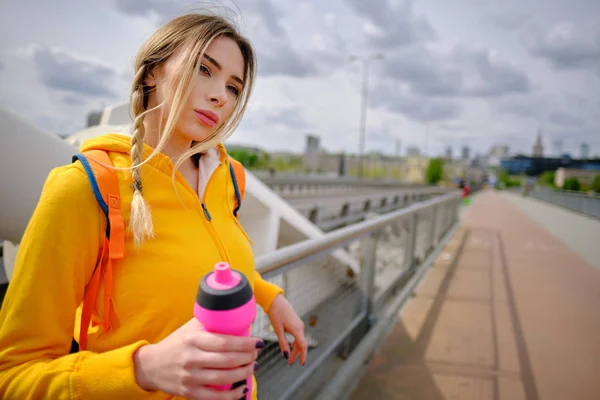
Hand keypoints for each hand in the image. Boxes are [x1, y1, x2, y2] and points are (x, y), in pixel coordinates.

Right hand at [133, 318, 262, 399]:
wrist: (151, 365)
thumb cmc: (175, 344)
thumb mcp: (189, 329)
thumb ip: (208, 322)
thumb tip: (233, 312)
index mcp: (193, 340)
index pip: (224, 342)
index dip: (244, 344)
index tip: (257, 342)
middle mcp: (191, 358)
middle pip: (227, 360)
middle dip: (247, 357)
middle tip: (256, 354)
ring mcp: (189, 377)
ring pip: (223, 378)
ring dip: (243, 373)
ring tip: (253, 367)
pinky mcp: (188, 392)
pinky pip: (214, 397)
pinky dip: (231, 395)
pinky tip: (241, 388)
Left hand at [267, 294, 307, 365]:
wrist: (275, 300)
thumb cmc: (276, 314)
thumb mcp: (278, 330)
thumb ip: (283, 343)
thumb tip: (286, 356)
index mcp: (297, 329)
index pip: (303, 346)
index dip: (303, 356)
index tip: (301, 364)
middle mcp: (300, 327)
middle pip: (301, 344)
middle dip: (296, 354)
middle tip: (289, 363)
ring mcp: (299, 324)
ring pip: (299, 340)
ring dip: (295, 349)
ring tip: (289, 356)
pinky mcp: (296, 322)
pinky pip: (298, 335)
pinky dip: (295, 342)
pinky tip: (291, 346)